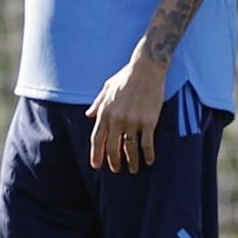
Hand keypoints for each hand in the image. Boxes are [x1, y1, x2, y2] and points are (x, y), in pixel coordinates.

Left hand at [87, 49, 165, 172]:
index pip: (97, 139)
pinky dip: (147, 154)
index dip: (96, 154)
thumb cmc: (126, 76)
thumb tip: (88, 114)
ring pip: (130, 148)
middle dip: (114, 161)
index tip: (96, 165)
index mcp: (105, 112)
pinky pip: (147, 143)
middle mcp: (117, 119)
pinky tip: (149, 161)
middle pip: (112, 147)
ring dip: (131, 162)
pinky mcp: (148, 121)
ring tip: (133, 169)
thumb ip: (97, 103)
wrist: (146, 67)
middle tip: (116, 169)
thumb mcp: (107, 87)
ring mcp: (133, 121)